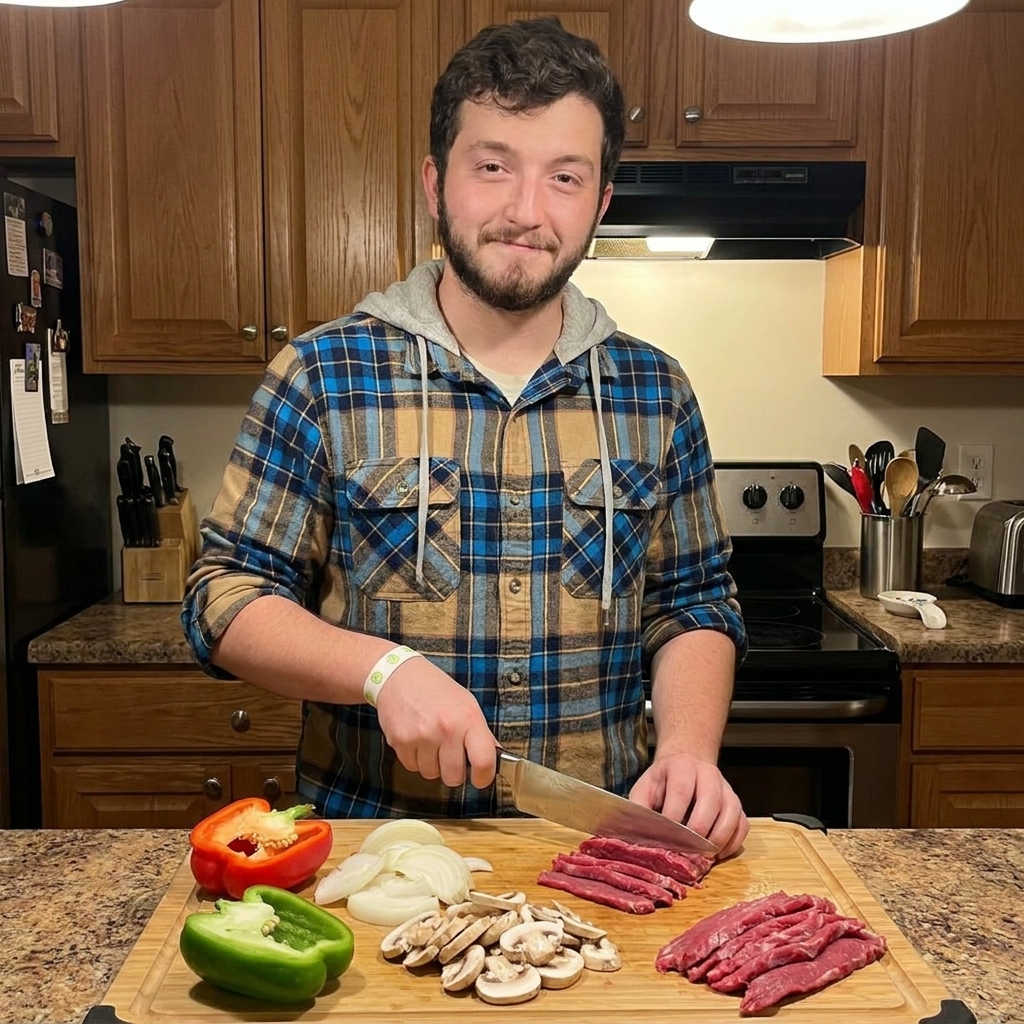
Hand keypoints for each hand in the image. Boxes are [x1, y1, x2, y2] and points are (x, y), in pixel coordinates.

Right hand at [374, 658, 496, 789]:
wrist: (398, 675)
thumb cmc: (435, 688)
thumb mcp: (466, 703)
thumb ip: (480, 732)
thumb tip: (494, 757)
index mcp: (468, 718)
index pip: (484, 761)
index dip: (484, 777)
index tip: (480, 778)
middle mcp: (446, 729)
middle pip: (454, 777)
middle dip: (453, 771)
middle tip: (450, 755)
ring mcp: (422, 736)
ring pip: (431, 774)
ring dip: (432, 764)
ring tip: (430, 742)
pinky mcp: (400, 742)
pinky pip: (411, 767)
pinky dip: (415, 759)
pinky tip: (415, 739)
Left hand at [629, 752, 748, 859]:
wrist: (685, 764)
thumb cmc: (662, 783)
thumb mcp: (644, 788)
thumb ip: (639, 808)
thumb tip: (634, 834)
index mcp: (682, 765)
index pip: (681, 790)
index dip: (674, 816)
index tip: (666, 837)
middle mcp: (708, 773)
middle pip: (711, 801)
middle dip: (699, 830)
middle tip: (687, 850)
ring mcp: (726, 788)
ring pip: (732, 814)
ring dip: (718, 839)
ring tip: (703, 856)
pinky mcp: (737, 804)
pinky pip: (743, 825)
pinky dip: (733, 843)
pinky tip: (717, 854)